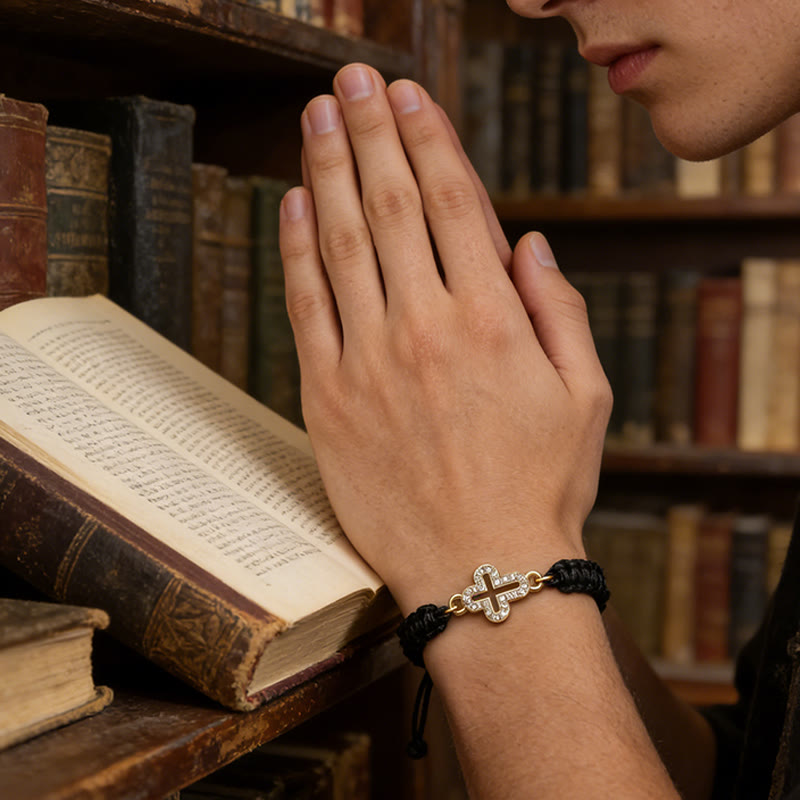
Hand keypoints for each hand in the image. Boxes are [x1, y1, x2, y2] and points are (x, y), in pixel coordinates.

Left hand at [278, 63, 611, 612]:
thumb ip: (560, 312)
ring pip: (342, 244)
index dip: (431, 142)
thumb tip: (529, 244)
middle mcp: (426, 328)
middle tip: (354, 80)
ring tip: (318, 117)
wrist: (482, 573)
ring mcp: (370, 362)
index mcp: (494, 322)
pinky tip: (293, 203)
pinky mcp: (328, 399)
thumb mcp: (584, 399)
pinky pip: (306, 308)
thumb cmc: (541, 490)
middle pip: (392, 206)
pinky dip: (296, 250)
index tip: (413, 98)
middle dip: (372, 132)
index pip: (455, 206)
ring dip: (328, 171)